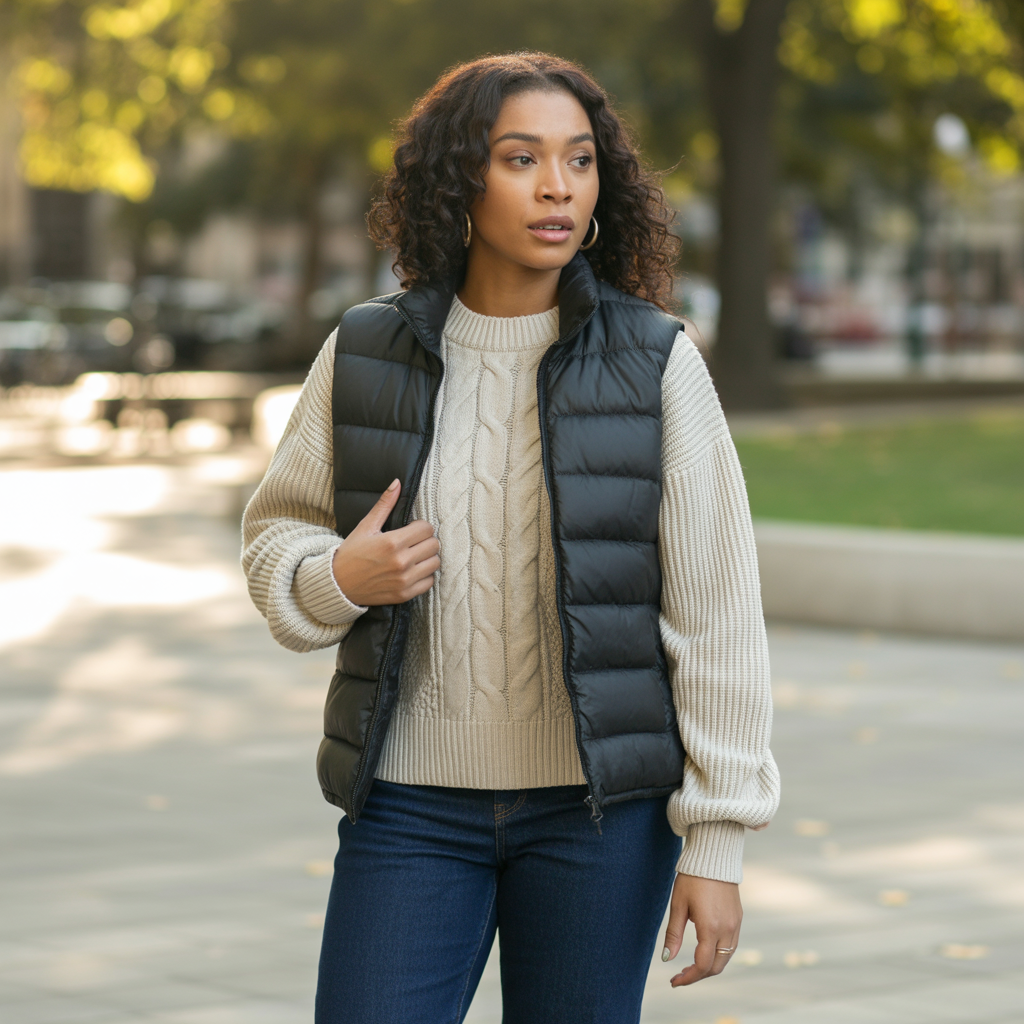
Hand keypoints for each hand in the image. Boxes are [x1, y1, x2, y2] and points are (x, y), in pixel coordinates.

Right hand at [331, 479, 439, 605]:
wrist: (338, 584)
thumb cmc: (351, 553)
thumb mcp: (366, 526)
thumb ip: (384, 505)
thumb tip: (397, 483)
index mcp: (392, 542)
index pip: (427, 529)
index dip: (420, 526)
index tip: (411, 529)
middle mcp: (401, 562)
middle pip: (434, 545)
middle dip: (426, 540)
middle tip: (414, 542)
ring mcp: (404, 580)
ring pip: (435, 563)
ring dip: (427, 557)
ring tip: (414, 555)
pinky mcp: (404, 594)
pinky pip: (429, 582)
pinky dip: (424, 575)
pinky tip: (412, 570)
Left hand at [662, 874, 741, 986]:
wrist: (714, 856)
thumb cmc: (692, 878)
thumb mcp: (678, 905)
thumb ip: (673, 934)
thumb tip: (666, 959)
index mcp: (710, 927)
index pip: (702, 965)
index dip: (688, 978)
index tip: (674, 981)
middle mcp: (727, 930)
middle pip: (716, 967)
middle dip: (699, 975)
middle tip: (680, 975)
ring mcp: (736, 925)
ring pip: (726, 958)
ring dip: (710, 966)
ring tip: (690, 965)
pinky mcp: (738, 918)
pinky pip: (731, 946)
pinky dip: (719, 954)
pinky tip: (704, 949)